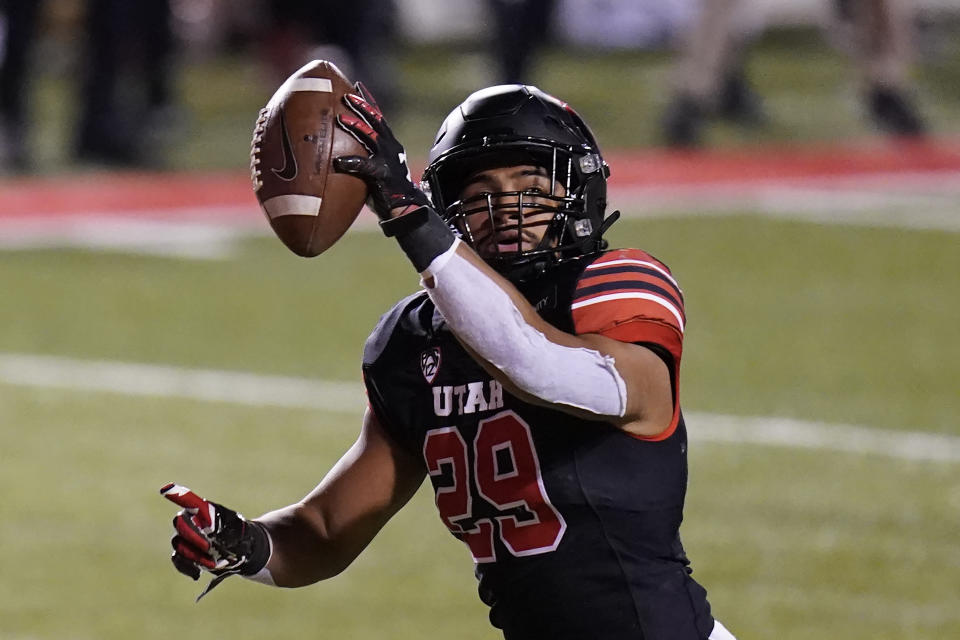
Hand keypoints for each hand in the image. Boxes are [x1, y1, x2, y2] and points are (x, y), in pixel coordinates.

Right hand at [160, 483, 269, 583]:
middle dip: (191, 535)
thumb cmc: (239, 533)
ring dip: (192, 554)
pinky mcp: (186, 553)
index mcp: (203, 509)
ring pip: (178, 543)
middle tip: (208, 546)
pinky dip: (186, 567)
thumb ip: (225, 527)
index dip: (176, 494)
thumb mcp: (238, 528)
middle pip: (179, 524)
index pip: (187, 500)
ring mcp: (186, 538)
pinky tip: (197, 574)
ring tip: (211, 561)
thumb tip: (210, 533)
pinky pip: (178, 559)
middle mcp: (191, 521)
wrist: (241, 550)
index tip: (166, 490)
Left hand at [333, 82, 430, 219]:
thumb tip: (336, 153)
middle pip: (376, 121)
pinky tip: (338, 162)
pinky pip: (365, 166)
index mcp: (390, 144)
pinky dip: (351, 162)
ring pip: (372, 137)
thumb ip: (363, 157)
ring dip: (356, 126)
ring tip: (341, 118)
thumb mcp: (376, 167)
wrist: (406, 207)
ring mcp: (388, 160)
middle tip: (347, 96)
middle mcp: (391, 148)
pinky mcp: (383, 174)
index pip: (378, 118)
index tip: (357, 86)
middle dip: (362, 106)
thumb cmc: (387, 189)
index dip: (368, 101)